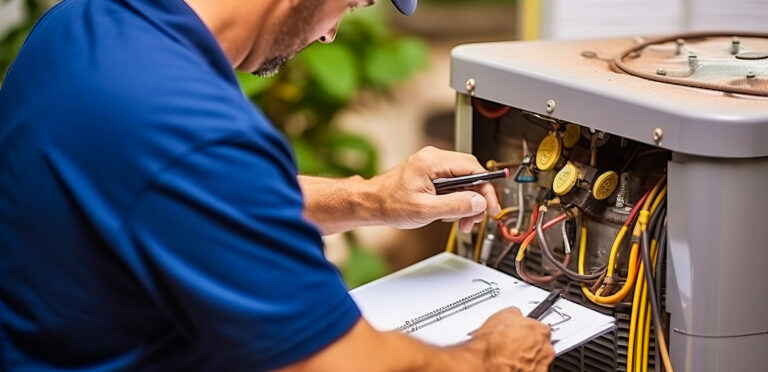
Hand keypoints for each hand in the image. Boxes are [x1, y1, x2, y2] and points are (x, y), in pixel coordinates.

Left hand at [370, 146, 500, 231]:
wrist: (370, 203)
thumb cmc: (389, 204)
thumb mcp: (425, 210)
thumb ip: (455, 205)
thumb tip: (478, 202)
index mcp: (433, 162)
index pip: (473, 169)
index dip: (486, 189)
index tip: (491, 207)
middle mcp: (434, 159)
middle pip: (471, 174)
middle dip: (476, 198)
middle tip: (474, 218)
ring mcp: (431, 165)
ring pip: (463, 180)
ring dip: (465, 202)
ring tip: (459, 220)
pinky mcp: (429, 174)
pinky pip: (452, 184)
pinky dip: (455, 199)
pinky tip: (448, 213)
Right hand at [464, 307, 554, 371]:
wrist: (486, 362)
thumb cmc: (493, 343)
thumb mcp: (503, 315)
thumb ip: (516, 314)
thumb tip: (515, 315)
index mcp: (541, 330)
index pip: (540, 328)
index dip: (528, 330)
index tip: (522, 332)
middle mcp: (546, 348)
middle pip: (542, 344)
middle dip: (530, 344)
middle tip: (515, 344)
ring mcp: (542, 365)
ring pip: (538, 359)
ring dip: (528, 357)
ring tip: (512, 356)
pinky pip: (534, 370)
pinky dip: (526, 368)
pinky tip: (513, 365)